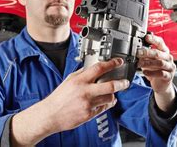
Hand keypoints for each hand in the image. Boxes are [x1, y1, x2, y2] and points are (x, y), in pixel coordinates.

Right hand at [11, 58, 128, 145]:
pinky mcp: (89, 114)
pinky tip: (105, 101)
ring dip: (113, 95)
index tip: (118, 62)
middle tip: (125, 82)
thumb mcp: (69, 80)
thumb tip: (92, 67)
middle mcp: (85, 92)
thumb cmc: (59, 97)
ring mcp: (88, 104)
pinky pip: (104, 108)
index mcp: (80, 80)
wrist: (51, 115)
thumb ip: (82, 73)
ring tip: (111, 92)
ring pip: (109, 98)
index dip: (112, 64)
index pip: (99, 68)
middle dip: (122, 83)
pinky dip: (106, 104)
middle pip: (110, 86)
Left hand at [137, 34, 176, 111]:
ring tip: (140, 64)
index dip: (154, 39)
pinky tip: (145, 72)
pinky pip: (161, 73)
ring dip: (148, 63)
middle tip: (138, 53)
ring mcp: (170, 67)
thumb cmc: (155, 70)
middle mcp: (168, 58)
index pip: (160, 42)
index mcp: (164, 51)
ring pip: (160, 63)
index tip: (146, 37)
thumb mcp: (150, 60)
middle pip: (158, 53)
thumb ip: (146, 55)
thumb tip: (137, 50)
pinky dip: (152, 73)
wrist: (161, 84)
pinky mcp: (169, 76)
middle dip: (147, 52)